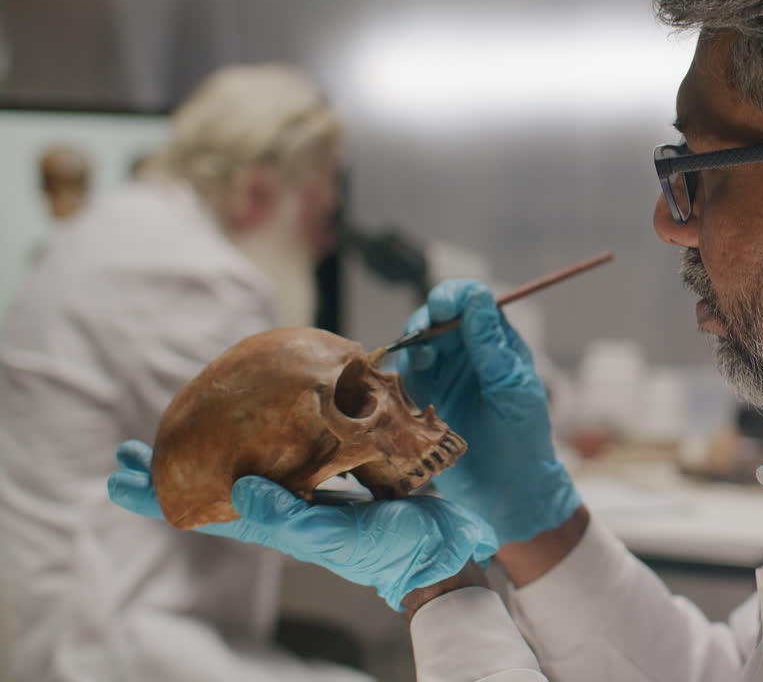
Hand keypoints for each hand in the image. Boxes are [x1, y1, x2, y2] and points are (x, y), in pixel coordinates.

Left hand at [108, 439, 497, 611]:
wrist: (445, 544)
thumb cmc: (397, 548)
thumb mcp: (344, 538)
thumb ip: (294, 519)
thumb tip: (242, 489)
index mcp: (281, 522)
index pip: (206, 508)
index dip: (160, 494)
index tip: (120, 475)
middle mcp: (286, 503)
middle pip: (214, 484)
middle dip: (169, 469)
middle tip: (125, 452)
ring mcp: (308, 485)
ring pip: (247, 460)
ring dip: (208, 445)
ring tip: (176, 427)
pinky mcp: (335, 465)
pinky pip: (287, 445)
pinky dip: (261, 428)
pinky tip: (259, 412)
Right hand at [396, 280, 579, 545]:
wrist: (508, 493)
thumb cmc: (522, 440)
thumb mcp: (511, 389)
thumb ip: (491, 345)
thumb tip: (476, 297)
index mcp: (497, 343)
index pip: (473, 302)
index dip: (456, 297)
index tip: (443, 307)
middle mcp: (467, 353)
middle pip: (437, 318)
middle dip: (426, 320)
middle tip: (420, 336)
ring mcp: (442, 375)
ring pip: (416, 344)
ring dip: (412, 346)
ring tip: (419, 363)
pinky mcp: (420, 400)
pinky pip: (400, 375)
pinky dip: (397, 372)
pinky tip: (404, 382)